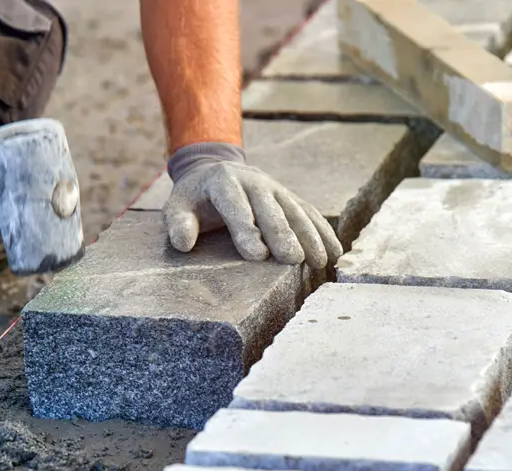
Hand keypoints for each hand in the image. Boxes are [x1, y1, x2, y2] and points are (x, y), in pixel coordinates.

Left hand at [162, 142, 342, 269]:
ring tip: (320, 260)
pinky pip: (308, 213)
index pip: (236, 207)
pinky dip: (323, 231)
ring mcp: (275, 188)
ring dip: (309, 235)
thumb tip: (183, 244)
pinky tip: (335, 252)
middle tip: (293, 259)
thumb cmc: (195, 197)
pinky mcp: (289, 197)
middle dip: (283, 234)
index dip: (247, 230)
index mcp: (224, 181)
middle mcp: (254, 181)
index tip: (257, 255)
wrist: (214, 168)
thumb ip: (178, 223)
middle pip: (270, 209)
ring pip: (294, 211)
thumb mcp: (177, 205)